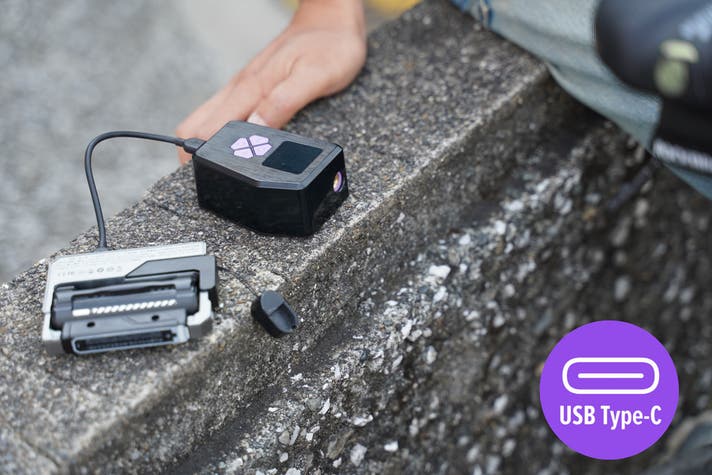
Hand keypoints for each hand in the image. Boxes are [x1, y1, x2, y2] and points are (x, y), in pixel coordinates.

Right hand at [176, 0, 365, 162]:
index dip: (198, 154)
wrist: (332, 19)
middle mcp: (241, 87)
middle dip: (193, 154)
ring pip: (208, 118)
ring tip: (214, 171)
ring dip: (205, 144)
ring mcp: (244, 87)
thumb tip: (255, 129)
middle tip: (204, 181)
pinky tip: (230, 147)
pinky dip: (219, 133)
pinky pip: (225, 112)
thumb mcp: (315, 76)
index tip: (201, 177)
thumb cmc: (329, 46)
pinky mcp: (252, 87)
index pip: (206, 127)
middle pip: (196, 125)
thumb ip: (284, 102)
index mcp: (251, 88)